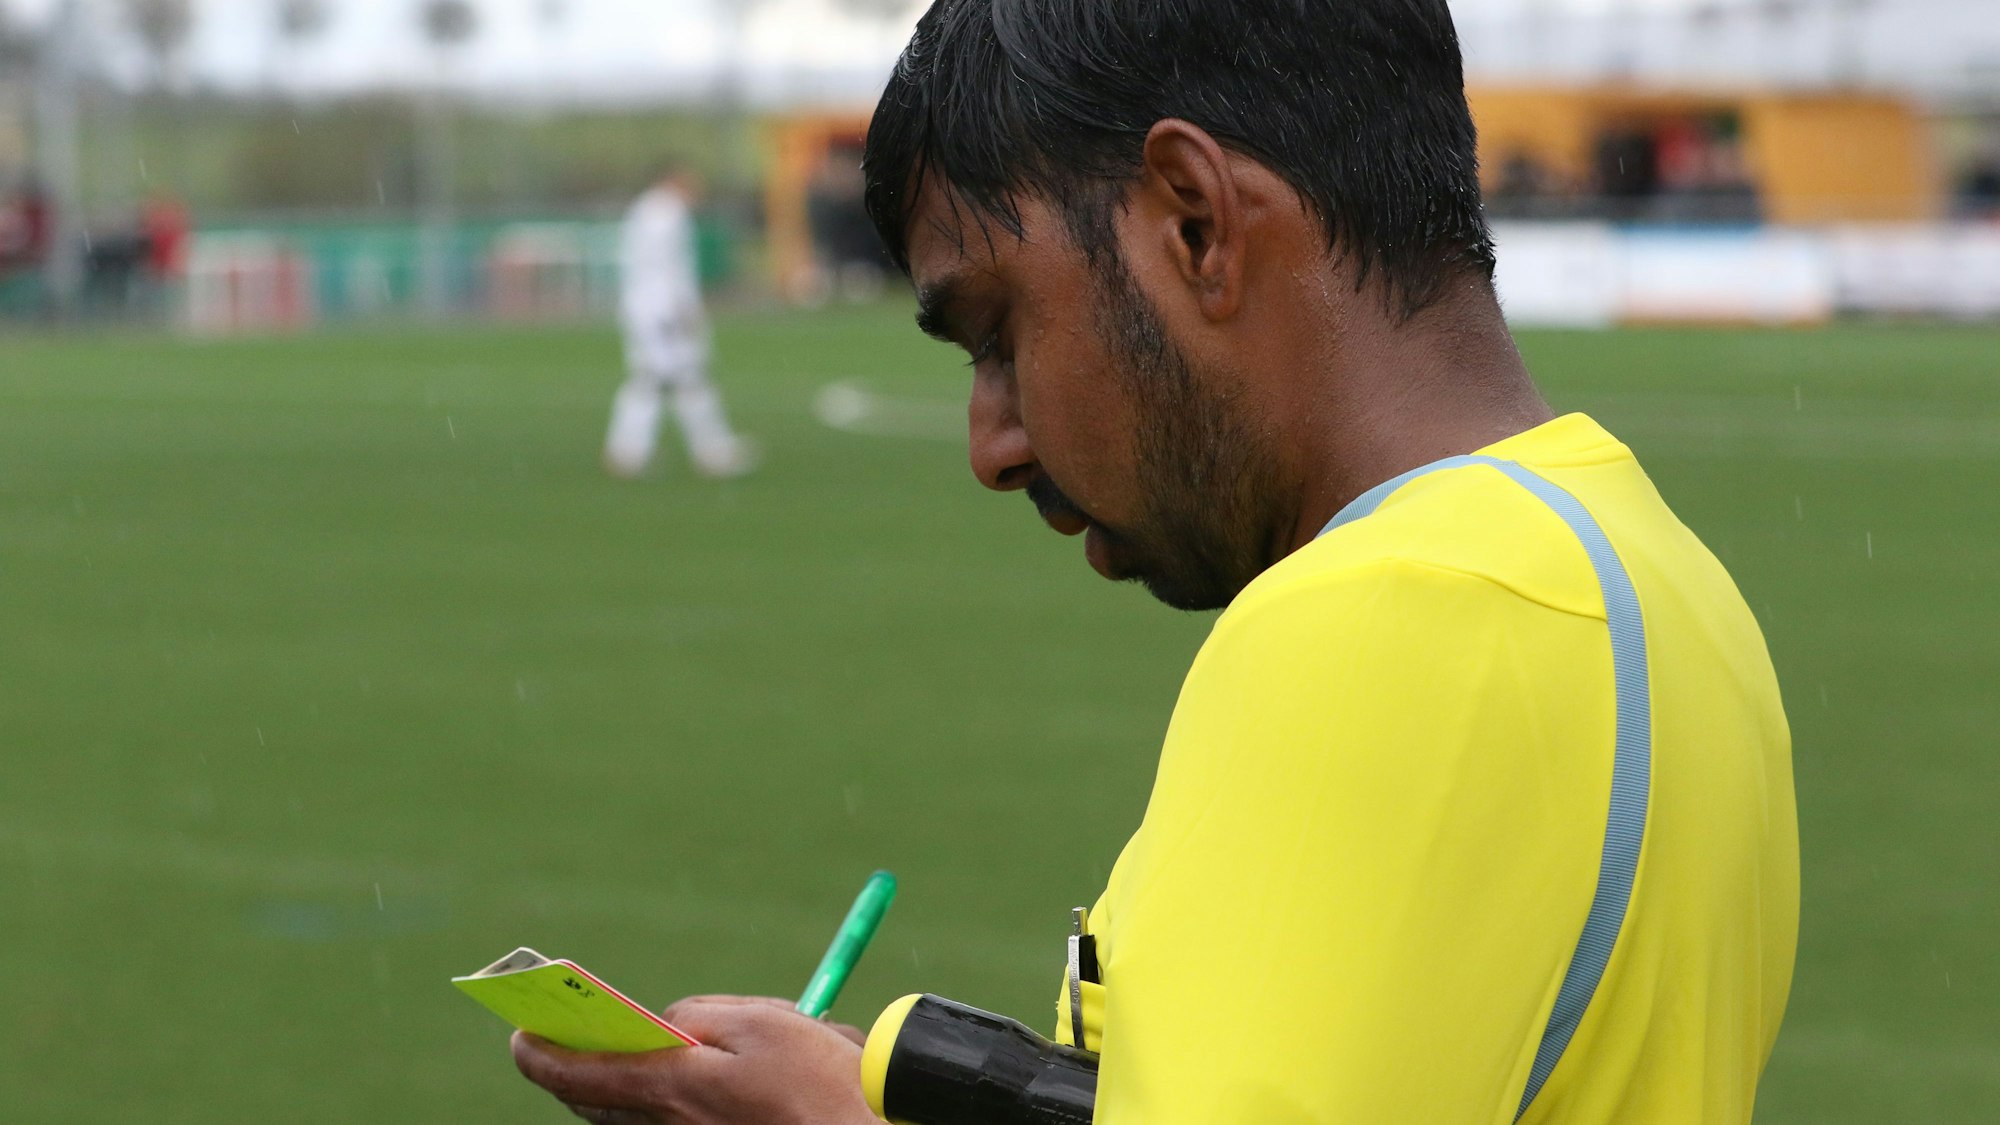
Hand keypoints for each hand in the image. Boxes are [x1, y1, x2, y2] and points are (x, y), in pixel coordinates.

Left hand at [511, 995, 877, 1124]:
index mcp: (675, 1086)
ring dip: (610, 1089)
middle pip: (596, 1100)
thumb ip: (702, 1014)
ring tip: (595, 1062)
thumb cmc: (821, 1083)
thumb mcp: (763, 1022)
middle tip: (550, 1043)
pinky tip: (668, 1088)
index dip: (541, 1052)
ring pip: (625, 1117)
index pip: (581, 1071)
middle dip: (570, 1071)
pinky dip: (650, 1106)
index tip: (518, 1034)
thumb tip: (667, 1023)